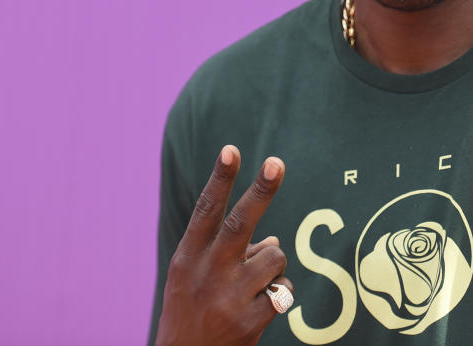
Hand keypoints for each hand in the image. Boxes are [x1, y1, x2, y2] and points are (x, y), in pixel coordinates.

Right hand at [155, 146, 291, 345]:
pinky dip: (280, 293)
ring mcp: (228, 298)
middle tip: (277, 163)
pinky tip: (260, 307)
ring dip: (274, 265)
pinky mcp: (250, 322)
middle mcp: (207, 273)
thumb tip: (274, 240)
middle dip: (261, 191)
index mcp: (188, 257)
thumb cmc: (192, 310)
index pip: (206, 210)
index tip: (231, 149)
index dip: (220, 179)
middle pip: (240, 224)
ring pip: (274, 256)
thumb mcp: (194, 275)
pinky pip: (284, 290)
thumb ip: (227, 250)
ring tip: (254, 284)